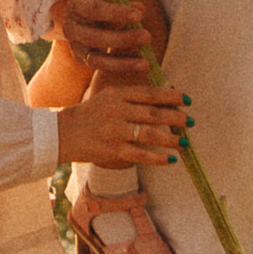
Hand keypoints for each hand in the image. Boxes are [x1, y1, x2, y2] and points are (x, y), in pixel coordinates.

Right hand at [54, 0, 149, 68]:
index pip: (95, 9)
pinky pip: (102, 68)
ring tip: (146, 64)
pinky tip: (139, 66)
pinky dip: (122, 67)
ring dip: (123, 62)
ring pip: (96, 59)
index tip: (139, 16)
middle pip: (95, 37)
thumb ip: (124, 4)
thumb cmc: (102, 5)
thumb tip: (140, 9)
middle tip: (147, 37)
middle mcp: (71, 28)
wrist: (83, 18)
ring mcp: (75, 47)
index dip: (117, 13)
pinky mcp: (82, 60)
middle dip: (123, 39)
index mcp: (77, 6)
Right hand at [62, 68, 191, 170]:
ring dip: (170, 139)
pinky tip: (171, 159)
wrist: (61, 134)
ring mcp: (114, 131)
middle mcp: (116, 110)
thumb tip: (164, 96)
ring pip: (149, 134)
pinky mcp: (112, 150)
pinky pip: (140, 154)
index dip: (171, 96)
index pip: (149, 93)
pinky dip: (158, 158)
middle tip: (191, 122)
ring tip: (185, 142)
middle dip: (175, 118)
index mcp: (116, 94)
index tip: (187, 99)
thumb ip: (132, 97)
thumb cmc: (90, 115)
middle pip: (153, 113)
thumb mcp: (107, 97)